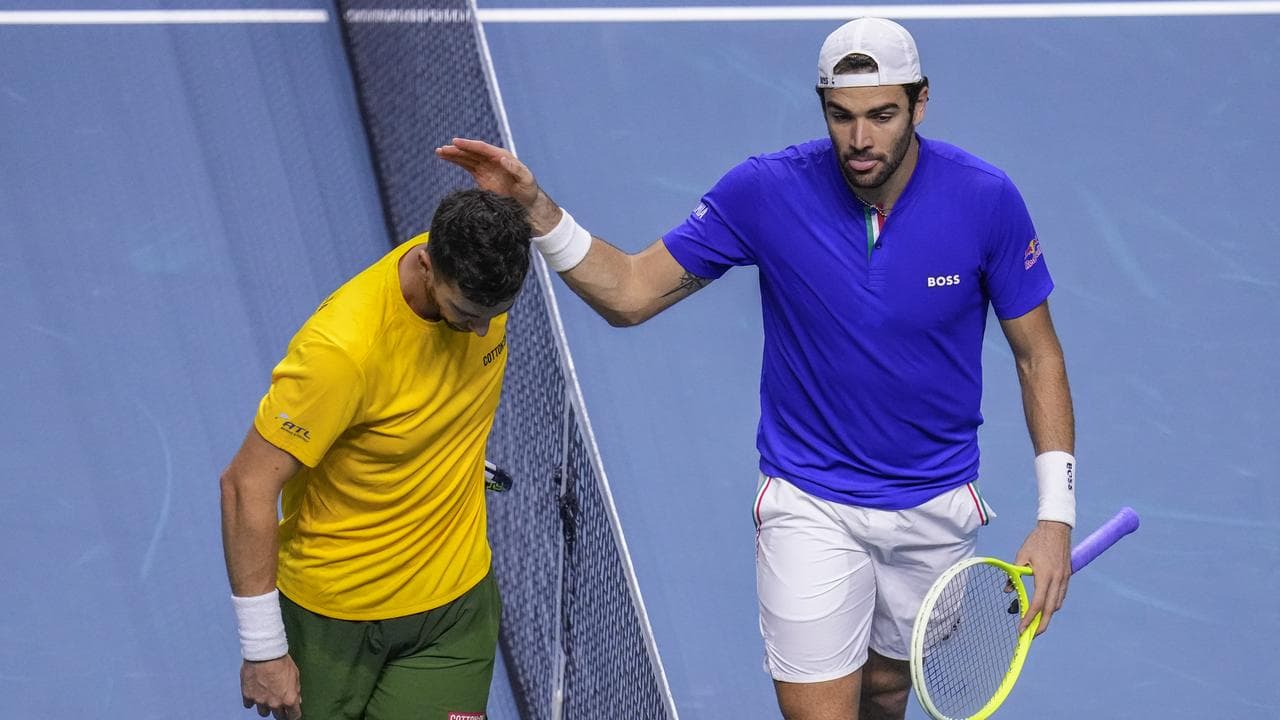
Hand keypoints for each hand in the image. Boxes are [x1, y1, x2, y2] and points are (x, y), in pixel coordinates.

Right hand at [241, 655, 301, 719]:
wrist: (264, 654)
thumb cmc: (282, 661)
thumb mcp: (295, 674)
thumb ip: (296, 690)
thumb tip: (297, 700)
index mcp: (289, 699)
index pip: (293, 716)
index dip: (293, 715)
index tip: (292, 713)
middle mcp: (275, 704)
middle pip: (278, 716)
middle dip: (280, 712)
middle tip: (280, 704)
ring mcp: (260, 701)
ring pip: (263, 713)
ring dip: (266, 707)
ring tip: (266, 697)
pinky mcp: (248, 696)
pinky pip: (249, 705)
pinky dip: (252, 700)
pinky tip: (255, 693)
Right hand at [436, 138, 540, 204]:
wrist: (527, 204)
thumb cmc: (528, 191)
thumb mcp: (526, 179)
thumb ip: (515, 169)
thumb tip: (503, 158)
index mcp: (502, 156)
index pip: (483, 148)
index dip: (469, 145)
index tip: (456, 142)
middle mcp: (492, 159)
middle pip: (472, 152)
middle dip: (457, 149)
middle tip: (443, 149)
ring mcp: (486, 167)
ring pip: (467, 157)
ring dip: (453, 154)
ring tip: (439, 152)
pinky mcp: (481, 176)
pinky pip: (466, 166)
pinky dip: (456, 161)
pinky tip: (446, 158)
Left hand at [1013, 520, 1070, 635]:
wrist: (1057, 528)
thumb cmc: (1036, 541)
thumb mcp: (1021, 556)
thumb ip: (1015, 574)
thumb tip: (1008, 590)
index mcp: (1044, 576)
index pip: (1037, 603)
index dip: (1029, 618)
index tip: (1021, 628)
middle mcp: (1057, 580)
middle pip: (1050, 610)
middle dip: (1041, 625)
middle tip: (1031, 635)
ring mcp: (1064, 579)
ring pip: (1057, 604)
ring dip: (1048, 616)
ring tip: (1036, 624)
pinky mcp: (1067, 576)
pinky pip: (1061, 596)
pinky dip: (1053, 605)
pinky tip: (1046, 608)